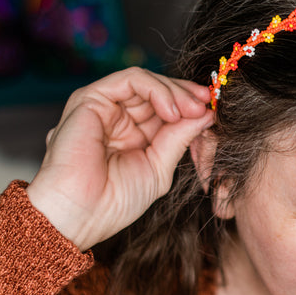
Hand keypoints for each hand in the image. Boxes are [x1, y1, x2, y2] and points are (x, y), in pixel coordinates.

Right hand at [26, 67, 213, 249]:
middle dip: (187, 95)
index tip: (214, 110)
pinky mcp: (90, 98)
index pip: (165, 107)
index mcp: (133, 134)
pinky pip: (130, 79)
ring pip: (146, 81)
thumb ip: (180, 137)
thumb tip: (207, 113)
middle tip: (208, 105)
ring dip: (175, 92)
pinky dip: (156, 89)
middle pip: (158, 90)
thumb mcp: (159, 166)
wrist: (81, 215)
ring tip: (193, 109)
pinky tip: (172, 110)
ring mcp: (103, 106)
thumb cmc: (115, 200)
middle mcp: (117, 117)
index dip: (190, 105)